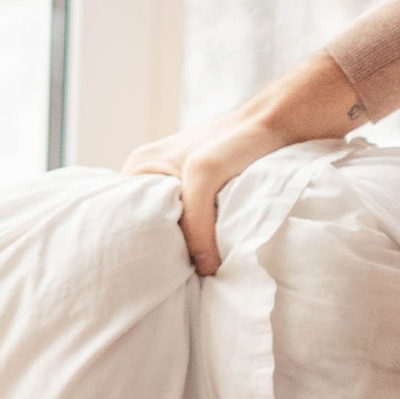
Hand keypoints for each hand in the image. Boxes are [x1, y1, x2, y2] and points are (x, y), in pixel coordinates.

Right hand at [123, 101, 293, 276]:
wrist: (273, 126)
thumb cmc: (233, 140)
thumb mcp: (203, 174)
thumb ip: (194, 221)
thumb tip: (204, 269)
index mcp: (140, 167)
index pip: (126, 215)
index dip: (141, 240)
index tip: (158, 267)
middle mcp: (153, 177)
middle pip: (151, 225)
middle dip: (166, 247)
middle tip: (181, 272)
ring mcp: (178, 187)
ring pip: (175, 229)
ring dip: (188, 246)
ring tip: (195, 267)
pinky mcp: (202, 197)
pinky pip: (193, 227)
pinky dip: (203, 241)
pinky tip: (211, 254)